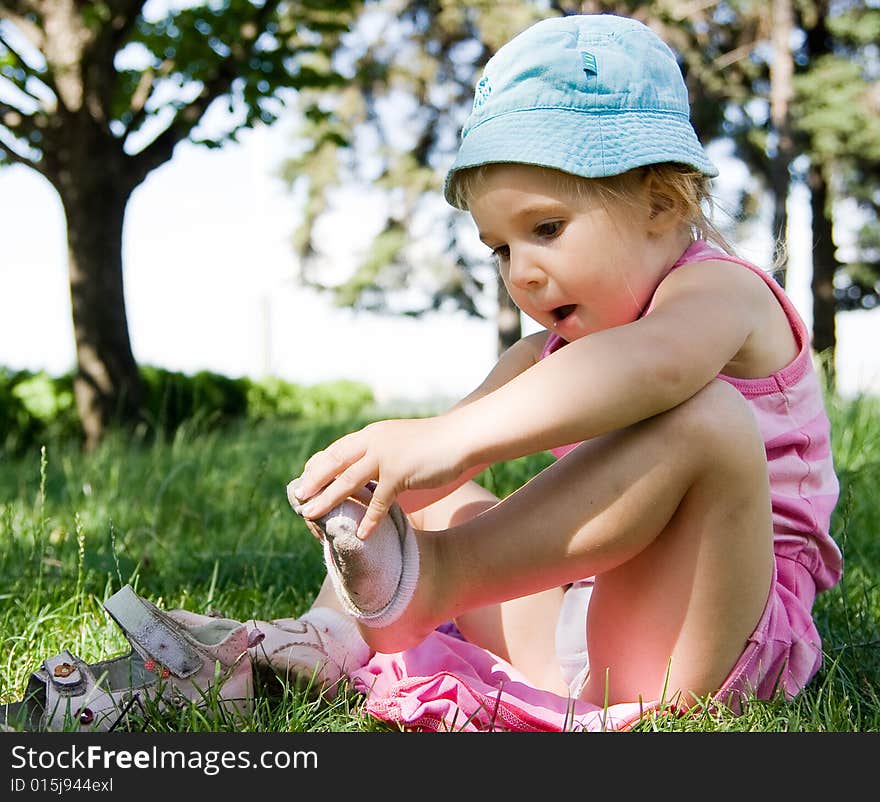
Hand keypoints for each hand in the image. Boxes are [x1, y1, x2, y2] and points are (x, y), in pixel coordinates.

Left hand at [289, 417, 467, 538]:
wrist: (461, 436)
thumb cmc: (436, 443)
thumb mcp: (401, 443)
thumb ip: (383, 454)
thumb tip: (370, 471)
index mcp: (372, 435)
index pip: (336, 450)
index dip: (318, 466)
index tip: (304, 480)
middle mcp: (374, 442)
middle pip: (334, 463)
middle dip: (313, 482)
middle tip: (297, 499)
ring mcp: (385, 456)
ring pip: (348, 481)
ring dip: (327, 500)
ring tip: (311, 515)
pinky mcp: (400, 472)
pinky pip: (379, 501)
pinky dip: (369, 519)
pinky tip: (360, 534)